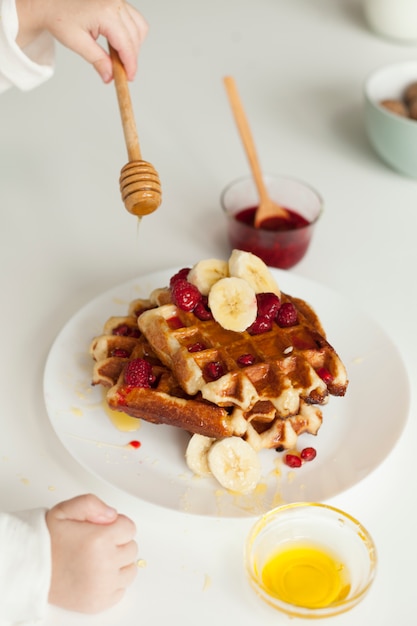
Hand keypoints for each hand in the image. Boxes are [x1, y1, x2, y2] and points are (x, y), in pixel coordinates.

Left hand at [16, 0, 147, 81]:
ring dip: (133, 46)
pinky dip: (132, 34)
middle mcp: (115, 3)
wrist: (49, 2)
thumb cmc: (59, 17)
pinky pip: (135, 19)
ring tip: (119, 58)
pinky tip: (120, 43)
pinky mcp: (117, 1)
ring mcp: (118, 0)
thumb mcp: (77, 42)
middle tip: (121, 72)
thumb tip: (110, 76)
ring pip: (139, 28)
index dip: (130, 64)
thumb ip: (97, 60)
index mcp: (106, 13)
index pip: (126, 44)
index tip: (129, 78)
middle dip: (131, 58)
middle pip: (135, 37)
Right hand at [46, 494, 137, 613]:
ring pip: (130, 569)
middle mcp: (104, 564)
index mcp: (99, 539)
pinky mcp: (99, 603)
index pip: (129, 528)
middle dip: (118, 543)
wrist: (30, 569)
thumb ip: (92, 504)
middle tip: (97, 544)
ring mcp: (103, 585)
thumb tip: (112, 514)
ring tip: (98, 560)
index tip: (103, 529)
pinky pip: (121, 589)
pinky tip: (96, 575)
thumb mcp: (65, 510)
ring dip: (119, 563)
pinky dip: (113, 582)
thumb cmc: (48, 541)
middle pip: (131, 548)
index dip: (116, 525)